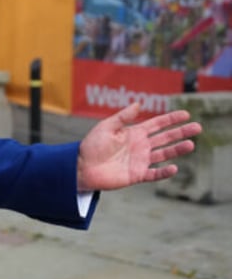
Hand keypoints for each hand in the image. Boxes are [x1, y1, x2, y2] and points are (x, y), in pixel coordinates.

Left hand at [76, 103, 201, 192]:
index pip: (157, 124)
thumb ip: (123, 117)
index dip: (171, 119)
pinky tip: (174, 167)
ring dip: (177, 149)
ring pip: (164, 154)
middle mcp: (140, 146)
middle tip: (198, 127)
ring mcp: (140, 160)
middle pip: (165, 138)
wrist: (82, 167)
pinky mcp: (137, 175)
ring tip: (191, 144)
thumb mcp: (106, 127)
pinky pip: (154, 174)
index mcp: (134, 133)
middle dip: (181, 132)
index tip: (186, 114)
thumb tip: (138, 104)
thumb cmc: (92, 146)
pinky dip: (164, 172)